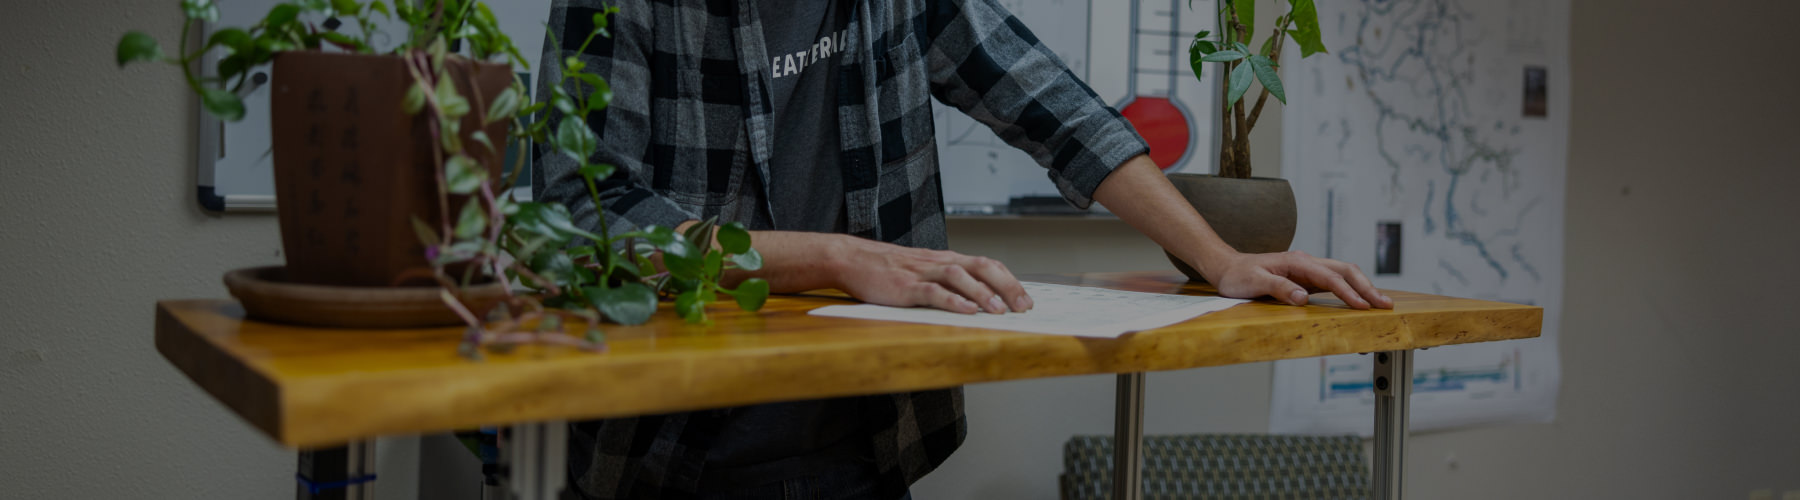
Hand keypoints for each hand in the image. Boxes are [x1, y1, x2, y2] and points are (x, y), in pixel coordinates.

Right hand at [826, 236, 1032, 314]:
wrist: (853, 259)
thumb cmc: (889, 269)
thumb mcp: (924, 270)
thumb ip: (948, 282)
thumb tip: (977, 301)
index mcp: (947, 259)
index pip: (987, 265)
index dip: (1010, 281)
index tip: (1027, 299)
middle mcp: (939, 262)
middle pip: (982, 267)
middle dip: (1007, 286)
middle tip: (1024, 306)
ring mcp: (922, 273)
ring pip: (959, 277)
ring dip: (982, 293)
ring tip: (1000, 310)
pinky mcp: (905, 286)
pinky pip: (932, 292)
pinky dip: (952, 301)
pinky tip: (966, 311)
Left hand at [1208, 250, 1393, 308]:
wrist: (1227, 268)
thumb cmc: (1238, 276)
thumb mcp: (1253, 282)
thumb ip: (1278, 287)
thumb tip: (1303, 297)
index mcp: (1297, 261)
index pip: (1329, 277)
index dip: (1348, 292)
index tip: (1363, 306)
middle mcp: (1306, 262)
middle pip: (1345, 270)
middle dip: (1366, 287)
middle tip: (1385, 304)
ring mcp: (1308, 270)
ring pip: (1343, 274)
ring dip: (1363, 287)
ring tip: (1381, 303)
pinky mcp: (1306, 278)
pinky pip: (1334, 282)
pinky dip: (1351, 290)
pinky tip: (1360, 300)